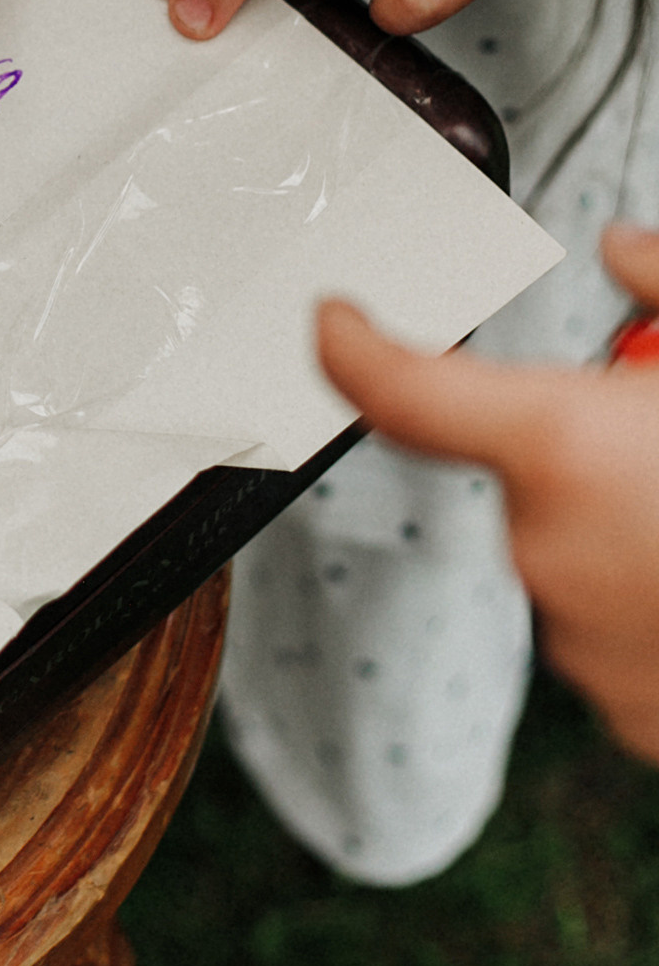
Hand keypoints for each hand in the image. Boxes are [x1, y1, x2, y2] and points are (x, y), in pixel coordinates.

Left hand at [317, 226, 658, 764]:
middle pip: (539, 474)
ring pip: (583, 556)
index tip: (337, 320)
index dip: (357, 348)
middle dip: (600, 453)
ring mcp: (586, 646)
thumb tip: (623, 250)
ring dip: (639, 534)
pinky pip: (622, 635)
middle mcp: (551, 553)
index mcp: (567, 450)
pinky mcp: (629, 716)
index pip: (406, 391)